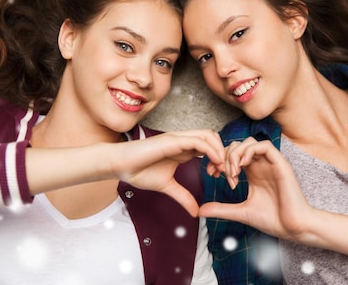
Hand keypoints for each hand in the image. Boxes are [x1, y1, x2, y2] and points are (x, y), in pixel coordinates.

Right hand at [108, 129, 224, 216]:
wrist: (121, 166)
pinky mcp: (172, 141)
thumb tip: (195, 212)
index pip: (209, 147)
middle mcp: (183, 141)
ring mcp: (178, 139)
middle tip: (226, 173)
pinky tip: (215, 163)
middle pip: (213, 138)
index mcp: (183, 150)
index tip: (221, 177)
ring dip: (220, 150)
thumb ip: (183, 197)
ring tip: (222, 168)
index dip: (219, 160)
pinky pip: (198, 141)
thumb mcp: (168, 187)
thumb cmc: (139, 172)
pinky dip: (211, 150)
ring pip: (209, 135)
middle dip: (224, 153)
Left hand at [199, 137, 313, 239]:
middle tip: (220, 173)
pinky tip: (243, 166)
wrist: (293, 227)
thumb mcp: (241, 212)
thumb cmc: (272, 220)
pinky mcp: (280, 164)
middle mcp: (261, 165)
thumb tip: (201, 210)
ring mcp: (271, 163)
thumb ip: (222, 209)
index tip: (213, 175)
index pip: (233, 154)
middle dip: (225, 156)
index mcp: (252, 173)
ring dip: (236, 154)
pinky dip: (250, 151)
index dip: (219, 160)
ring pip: (250, 142)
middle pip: (238, 145)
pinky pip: (264, 146)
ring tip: (232, 172)